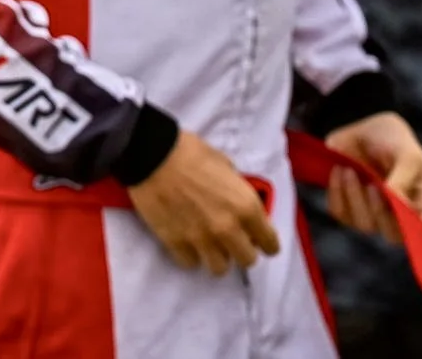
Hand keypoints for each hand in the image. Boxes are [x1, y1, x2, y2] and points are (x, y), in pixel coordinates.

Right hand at [125, 129, 280, 275]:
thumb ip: (236, 190)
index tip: (259, 241)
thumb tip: (237, 202)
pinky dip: (190, 255)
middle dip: (242, 250)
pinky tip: (186, 242)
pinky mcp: (176, 243)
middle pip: (247, 260)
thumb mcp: (225, 164)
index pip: (270, 243)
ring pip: (220, 268)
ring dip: (216, 257)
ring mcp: (201, 239)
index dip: (266, 242)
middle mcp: (228, 229)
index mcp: (246, 206)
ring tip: (208, 244)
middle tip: (231, 240)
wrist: (151, 154)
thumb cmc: (190, 152)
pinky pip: (190, 263)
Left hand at [323, 111, 421, 244]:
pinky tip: (338, 171)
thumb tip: (393, 201)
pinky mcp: (348, 206)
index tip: (406, 223)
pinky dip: (336, 194)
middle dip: (379, 211)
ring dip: (355, 198)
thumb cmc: (393, 139)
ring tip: (350, 170)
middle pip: (392, 236)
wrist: (361, 127)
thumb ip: (403, 178)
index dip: (419, 237)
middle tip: (372, 185)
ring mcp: (373, 213)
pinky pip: (340, 213)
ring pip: (364, 225)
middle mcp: (400, 214)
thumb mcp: (408, 153)